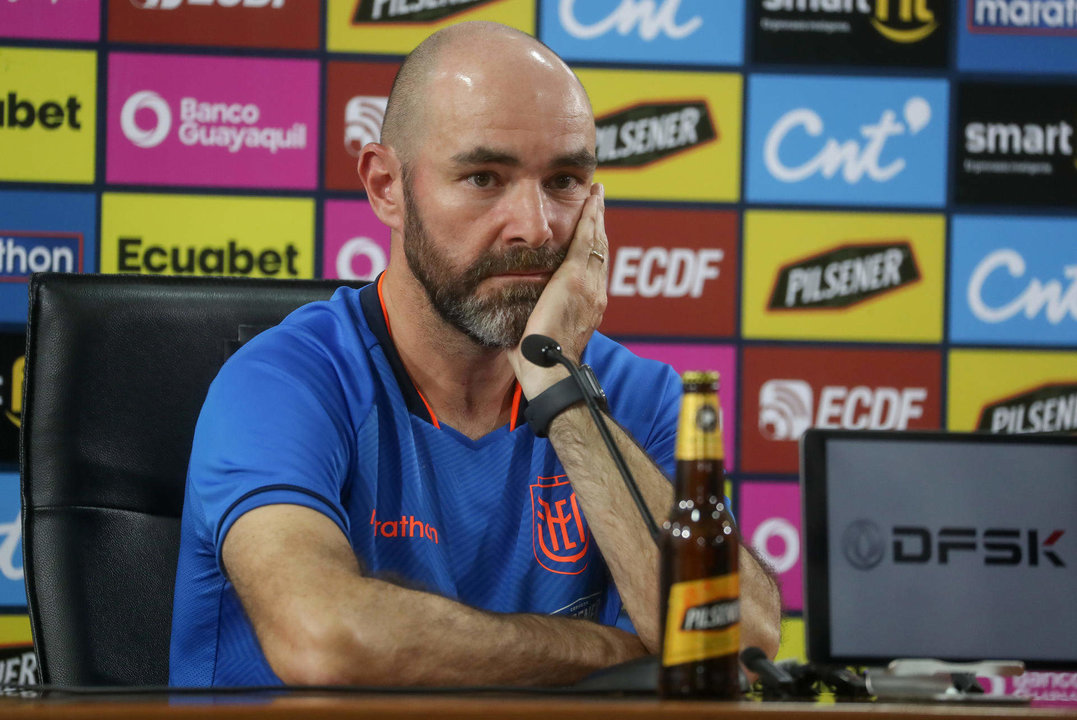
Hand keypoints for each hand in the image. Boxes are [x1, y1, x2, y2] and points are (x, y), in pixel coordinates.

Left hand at [509, 183, 607, 396]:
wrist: (549, 371)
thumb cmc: (538, 362)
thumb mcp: (536, 331)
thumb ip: (531, 315)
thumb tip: (515, 313)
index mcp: (587, 305)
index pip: (592, 267)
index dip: (592, 245)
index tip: (590, 228)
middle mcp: (595, 292)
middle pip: (599, 248)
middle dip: (598, 223)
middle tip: (597, 200)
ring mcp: (589, 284)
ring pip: (596, 241)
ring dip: (596, 215)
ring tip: (595, 195)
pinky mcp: (575, 278)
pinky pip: (587, 240)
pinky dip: (590, 218)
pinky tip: (590, 200)